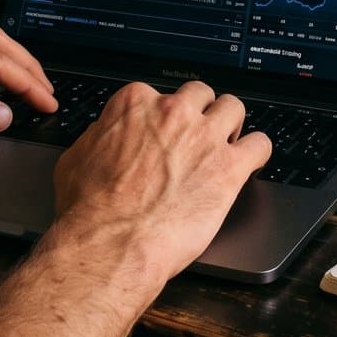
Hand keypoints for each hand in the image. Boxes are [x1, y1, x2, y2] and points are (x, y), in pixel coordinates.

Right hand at [53, 81, 270, 282]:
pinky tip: (252, 161)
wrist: (112, 243)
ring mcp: (205, 137)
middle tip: (198, 134)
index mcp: (135, 105)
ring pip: (234, 107)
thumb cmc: (90, 209)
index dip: (163, 116)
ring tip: (229, 141)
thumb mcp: (76, 160)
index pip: (159, 94)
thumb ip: (99, 138)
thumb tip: (104, 136)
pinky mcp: (229, 167)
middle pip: (200, 94)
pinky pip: (260, 143)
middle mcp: (173, 113)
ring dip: (232, 123)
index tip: (165, 130)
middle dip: (201, 113)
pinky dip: (258, 151)